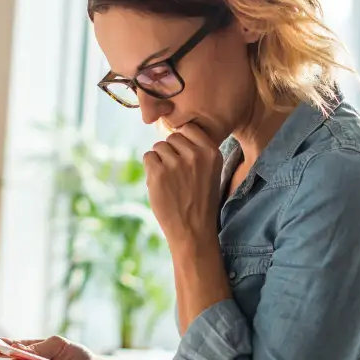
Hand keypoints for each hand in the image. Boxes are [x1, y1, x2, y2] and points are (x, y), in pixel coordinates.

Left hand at [144, 121, 223, 249]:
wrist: (193, 230)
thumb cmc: (200, 201)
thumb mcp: (210, 172)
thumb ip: (197, 151)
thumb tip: (174, 131)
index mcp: (212, 152)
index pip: (189, 129)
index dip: (182, 142)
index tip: (184, 158)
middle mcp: (195, 155)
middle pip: (172, 137)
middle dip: (170, 152)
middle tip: (176, 175)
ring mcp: (176, 163)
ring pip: (158, 147)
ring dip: (159, 161)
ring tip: (170, 181)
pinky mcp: (159, 173)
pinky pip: (148, 157)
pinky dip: (150, 170)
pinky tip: (160, 185)